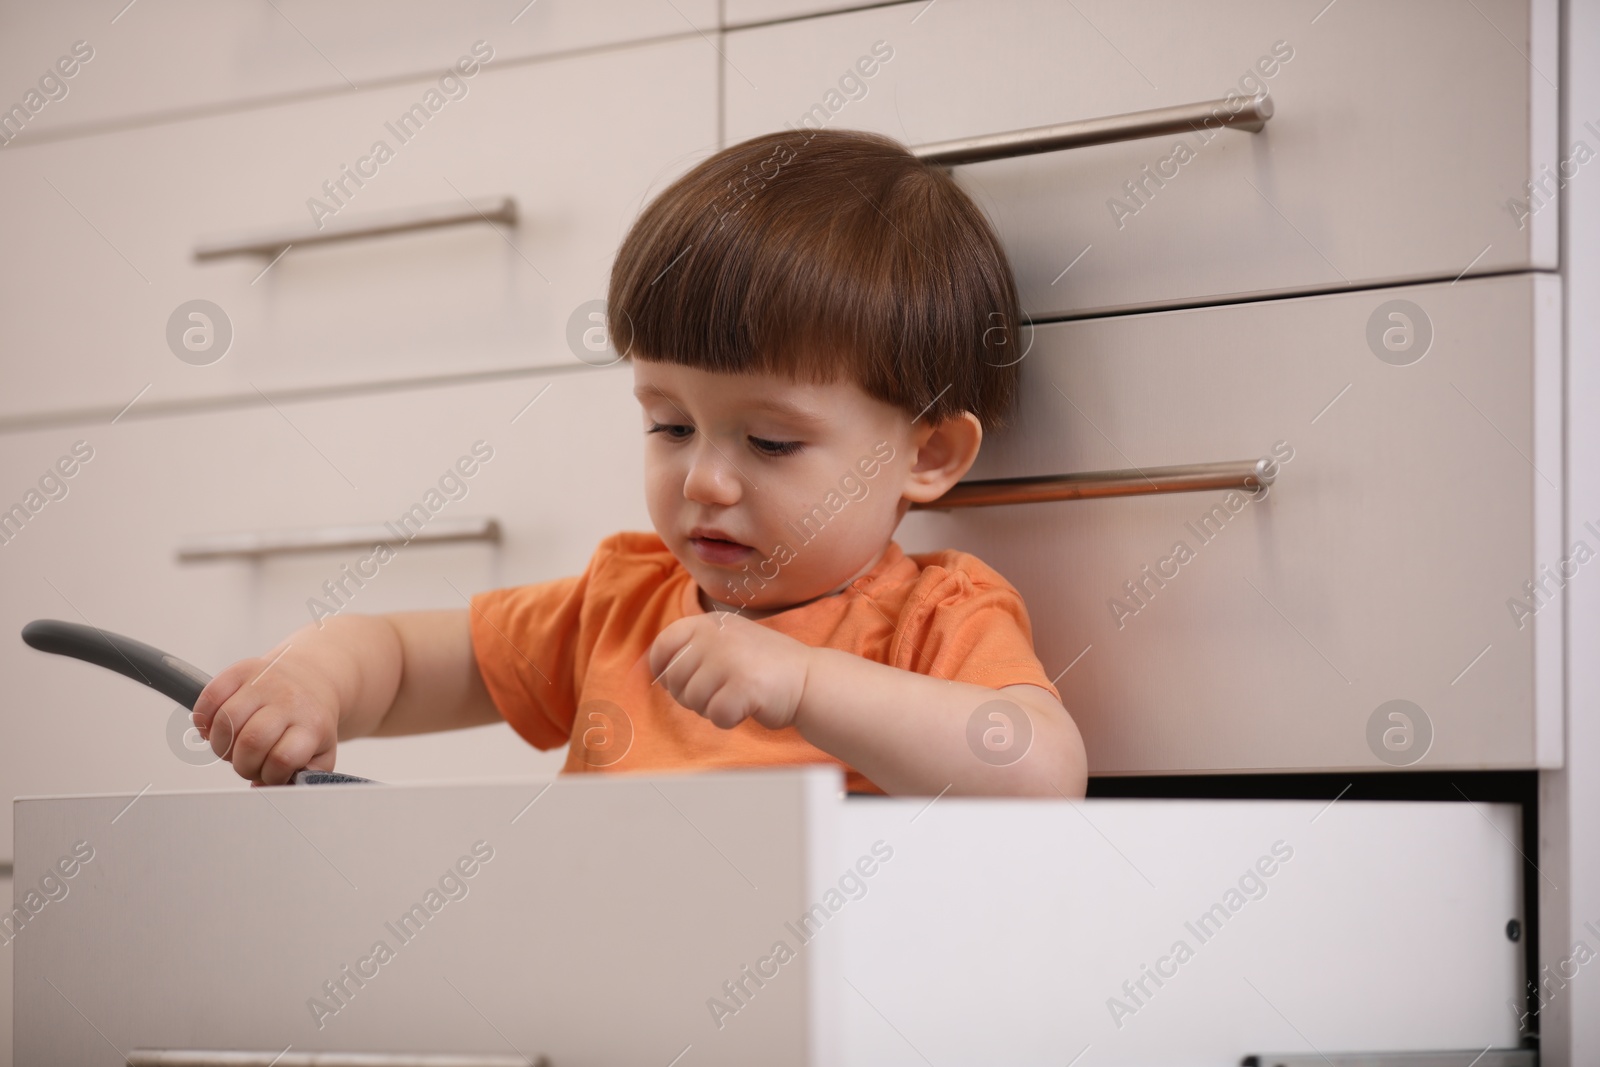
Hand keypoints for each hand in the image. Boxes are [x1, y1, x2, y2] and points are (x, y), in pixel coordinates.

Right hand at [191, 647, 340, 785]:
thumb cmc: (310, 722)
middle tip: (247, 762)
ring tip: (232, 747)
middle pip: (251, 741)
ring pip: (226, 721)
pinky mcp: (242, 669)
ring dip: (221, 745)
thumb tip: (262, 785)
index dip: (269, 775)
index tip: (271, 773)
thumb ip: (301, 778)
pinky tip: (215, 728)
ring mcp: (264, 682)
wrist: (312, 679)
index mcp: (312, 723)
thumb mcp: (320, 752)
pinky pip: (210, 696)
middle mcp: (289, 700)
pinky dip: (203, 719)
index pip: (281, 758)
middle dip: (242, 764)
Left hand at [647, 613, 813, 730]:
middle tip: (719, 692)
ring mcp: (728, 660)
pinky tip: (748, 706)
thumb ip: (695, 647)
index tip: (674, 682)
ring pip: (693, 701)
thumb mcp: (728, 640)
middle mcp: (715, 636)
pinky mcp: (742, 686)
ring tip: (737, 695)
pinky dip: (729, 720)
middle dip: (691, 696)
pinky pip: (716, 716)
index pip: (663, 645)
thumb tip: (653, 671)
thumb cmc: (765, 666)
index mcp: (708, 622)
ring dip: (711, 708)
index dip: (661, 669)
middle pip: (674, 680)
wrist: (810, 679)